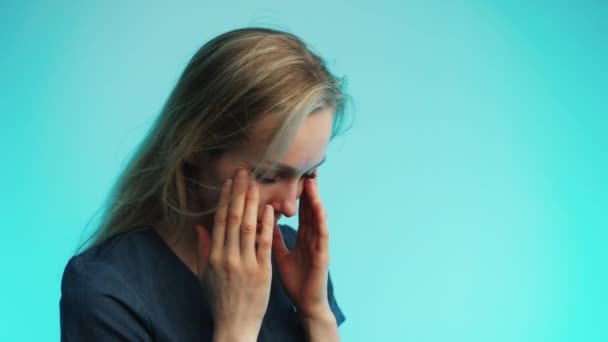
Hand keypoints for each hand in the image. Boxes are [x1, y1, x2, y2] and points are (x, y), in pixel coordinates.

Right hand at [195, 170, 274, 340]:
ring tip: (255, 183)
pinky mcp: (262, 272)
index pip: (219, 221)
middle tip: (244, 172)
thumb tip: (199, 226)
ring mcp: (245, 264)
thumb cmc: (219, 300)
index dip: (225, 199)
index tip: (229, 181)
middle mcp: (227, 258)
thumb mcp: (204, 275)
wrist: (234, 325)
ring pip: (247, 227)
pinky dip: (265, 225)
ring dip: (251, 203)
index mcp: (213, 257)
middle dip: (238, 193)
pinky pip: (264, 244)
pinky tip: (268, 208)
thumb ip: (203, 249)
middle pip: (232, 219)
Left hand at [272, 169, 333, 319]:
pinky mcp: (323, 254)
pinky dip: (321, 220)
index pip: (298, 210)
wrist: (306, 304)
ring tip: (311, 181)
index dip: (295, 192)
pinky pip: (322, 234)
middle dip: (308, 189)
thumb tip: (260, 221)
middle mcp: (312, 237)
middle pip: (309, 208)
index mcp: (302, 236)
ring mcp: (319, 245)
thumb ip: (272, 238)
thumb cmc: (295, 281)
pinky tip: (319, 207)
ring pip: (317, 217)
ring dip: (315, 199)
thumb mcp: (279, 255)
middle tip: (305, 167)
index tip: (290, 174)